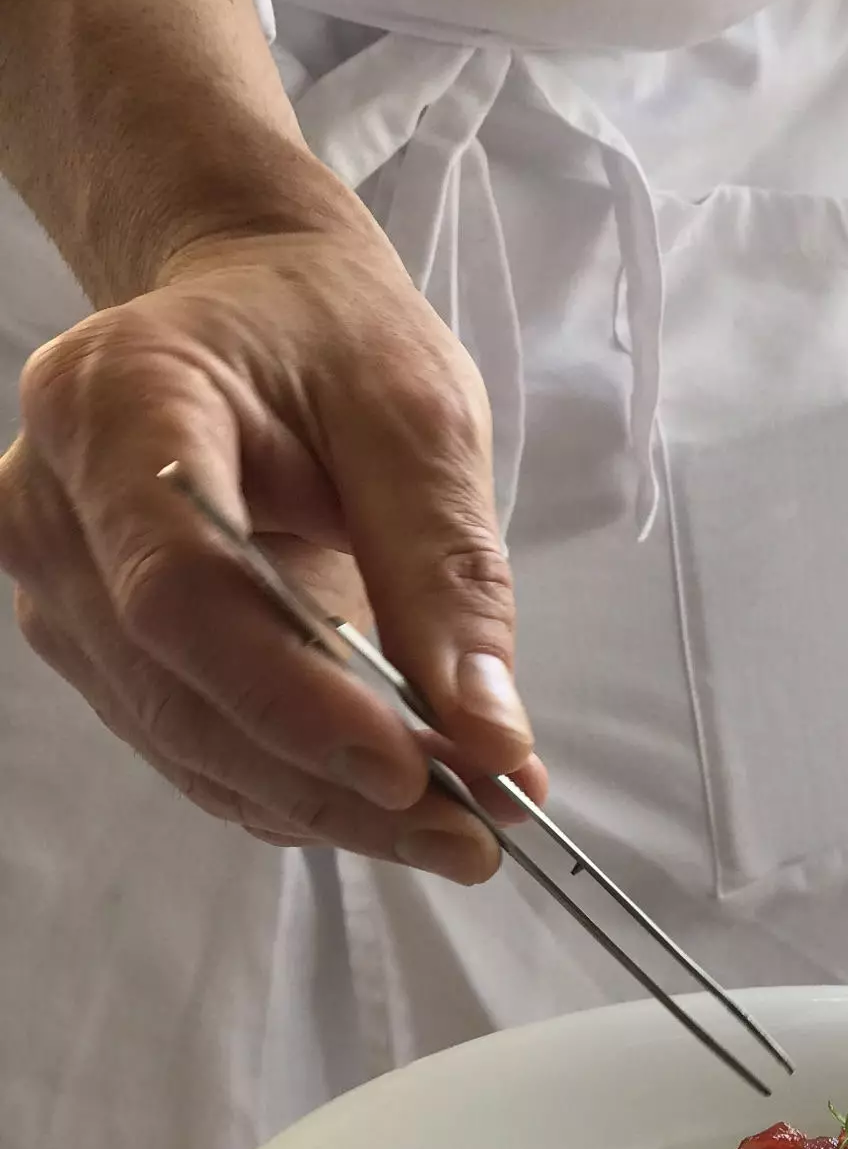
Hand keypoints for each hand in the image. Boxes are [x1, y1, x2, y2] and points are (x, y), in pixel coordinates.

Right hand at [0, 224, 544, 883]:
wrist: (250, 310)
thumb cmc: (329, 339)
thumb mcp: (417, 422)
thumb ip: (448, 576)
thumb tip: (492, 743)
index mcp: (115, 407)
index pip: (181, 593)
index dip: (294, 700)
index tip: (412, 768)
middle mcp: (54, 510)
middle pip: (180, 695)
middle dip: (333, 784)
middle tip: (473, 837)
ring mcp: (61, 590)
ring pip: (189, 747)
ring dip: (328, 807)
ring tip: (460, 830)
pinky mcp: (98, 649)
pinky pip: (197, 751)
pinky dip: (300, 791)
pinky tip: (392, 803)